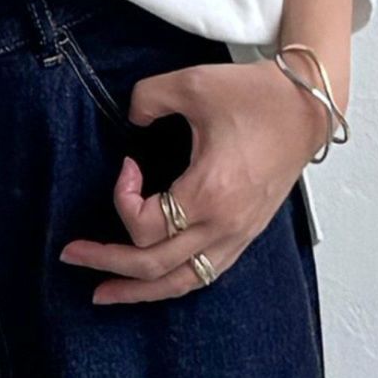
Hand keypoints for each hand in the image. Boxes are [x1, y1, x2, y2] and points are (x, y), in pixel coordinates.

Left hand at [59, 58, 329, 303]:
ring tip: (103, 293)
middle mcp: (225, 225)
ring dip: (138, 289)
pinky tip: (152, 281)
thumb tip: (130, 117)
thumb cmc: (256, 95)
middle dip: (106, 263)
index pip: (145, 224)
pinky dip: (173, 282)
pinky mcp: (246, 233)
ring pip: (182, 283)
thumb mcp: (192, 83)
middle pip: (155, 266)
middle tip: (70, 255)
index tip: (126, 164)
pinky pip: (205, 273)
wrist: (307, 106)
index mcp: (211, 194)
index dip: (122, 196)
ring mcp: (239, 234)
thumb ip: (146, 98)